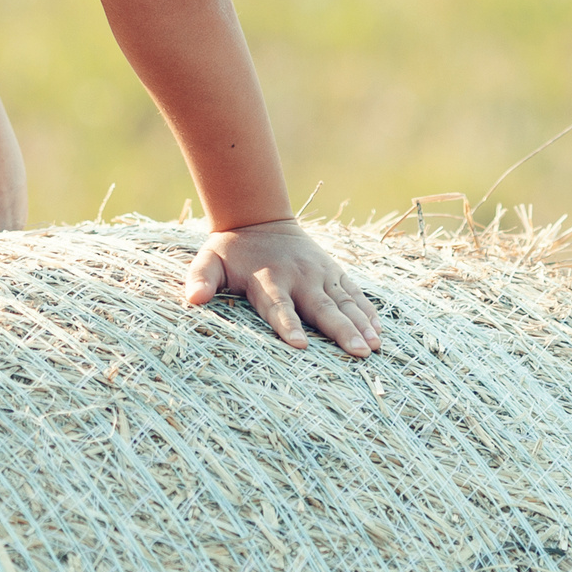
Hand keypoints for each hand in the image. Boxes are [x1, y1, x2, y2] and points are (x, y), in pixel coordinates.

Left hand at [185, 218, 382, 356]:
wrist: (259, 218)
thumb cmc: (231, 250)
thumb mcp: (209, 260)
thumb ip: (200, 278)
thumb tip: (193, 299)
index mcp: (268, 279)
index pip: (278, 307)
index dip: (288, 325)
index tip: (299, 346)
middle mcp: (298, 276)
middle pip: (321, 307)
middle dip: (340, 330)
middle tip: (359, 352)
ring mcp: (319, 273)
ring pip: (343, 301)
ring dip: (360, 324)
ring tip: (374, 346)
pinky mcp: (333, 271)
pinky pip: (353, 292)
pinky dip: (366, 311)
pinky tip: (378, 331)